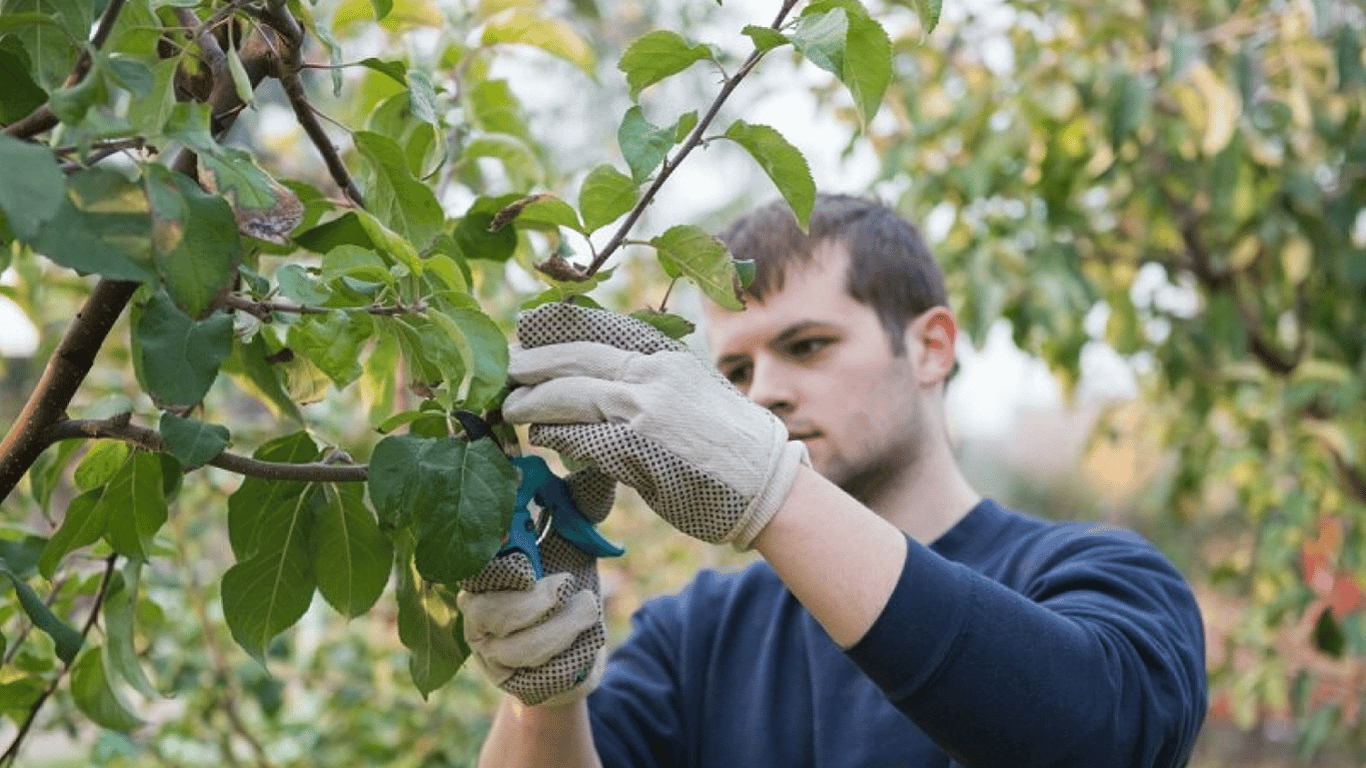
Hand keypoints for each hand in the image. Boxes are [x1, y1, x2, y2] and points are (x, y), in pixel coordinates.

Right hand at [458, 467, 613, 706]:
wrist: (574, 657)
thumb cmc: (567, 591)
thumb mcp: (573, 544)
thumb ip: (579, 506)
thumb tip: (598, 466)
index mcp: (483, 571)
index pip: (474, 564)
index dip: (498, 559)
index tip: (527, 555)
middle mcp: (475, 613)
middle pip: (489, 610)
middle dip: (536, 600)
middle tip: (566, 585)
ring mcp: (490, 652)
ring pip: (519, 646)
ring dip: (564, 627)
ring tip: (589, 607)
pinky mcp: (511, 684)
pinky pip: (539, 675)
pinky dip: (570, 656)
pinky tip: (584, 644)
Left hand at [503, 303, 806, 547]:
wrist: (767, 483)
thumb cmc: (730, 444)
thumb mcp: (691, 390)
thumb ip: (647, 381)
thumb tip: (598, 382)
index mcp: (666, 354)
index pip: (598, 328)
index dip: (556, 329)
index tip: (527, 329)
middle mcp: (653, 373)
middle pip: (574, 357)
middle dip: (532, 364)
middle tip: (505, 370)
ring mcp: (643, 410)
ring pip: (569, 394)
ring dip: (532, 402)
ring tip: (511, 408)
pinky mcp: (636, 449)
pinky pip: (580, 437)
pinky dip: (555, 434)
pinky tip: (542, 436)